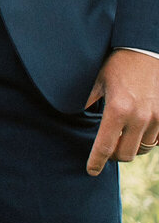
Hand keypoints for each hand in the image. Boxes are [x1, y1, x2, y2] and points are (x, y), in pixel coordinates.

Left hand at [84, 48, 158, 174]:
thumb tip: (73, 118)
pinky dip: (147, 141)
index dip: (96, 162)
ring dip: (130, 148)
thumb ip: (85, 103)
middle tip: (105, 150)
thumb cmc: (117, 66)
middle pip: (125, 154)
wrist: (145, 51)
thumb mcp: (95, 83)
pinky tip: (136, 134)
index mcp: (117, 110)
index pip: (105, 147)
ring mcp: (157, 117)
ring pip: (143, 149)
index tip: (91, 171)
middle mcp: (140, 117)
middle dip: (113, 156)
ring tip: (121, 139)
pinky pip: (158, 141)